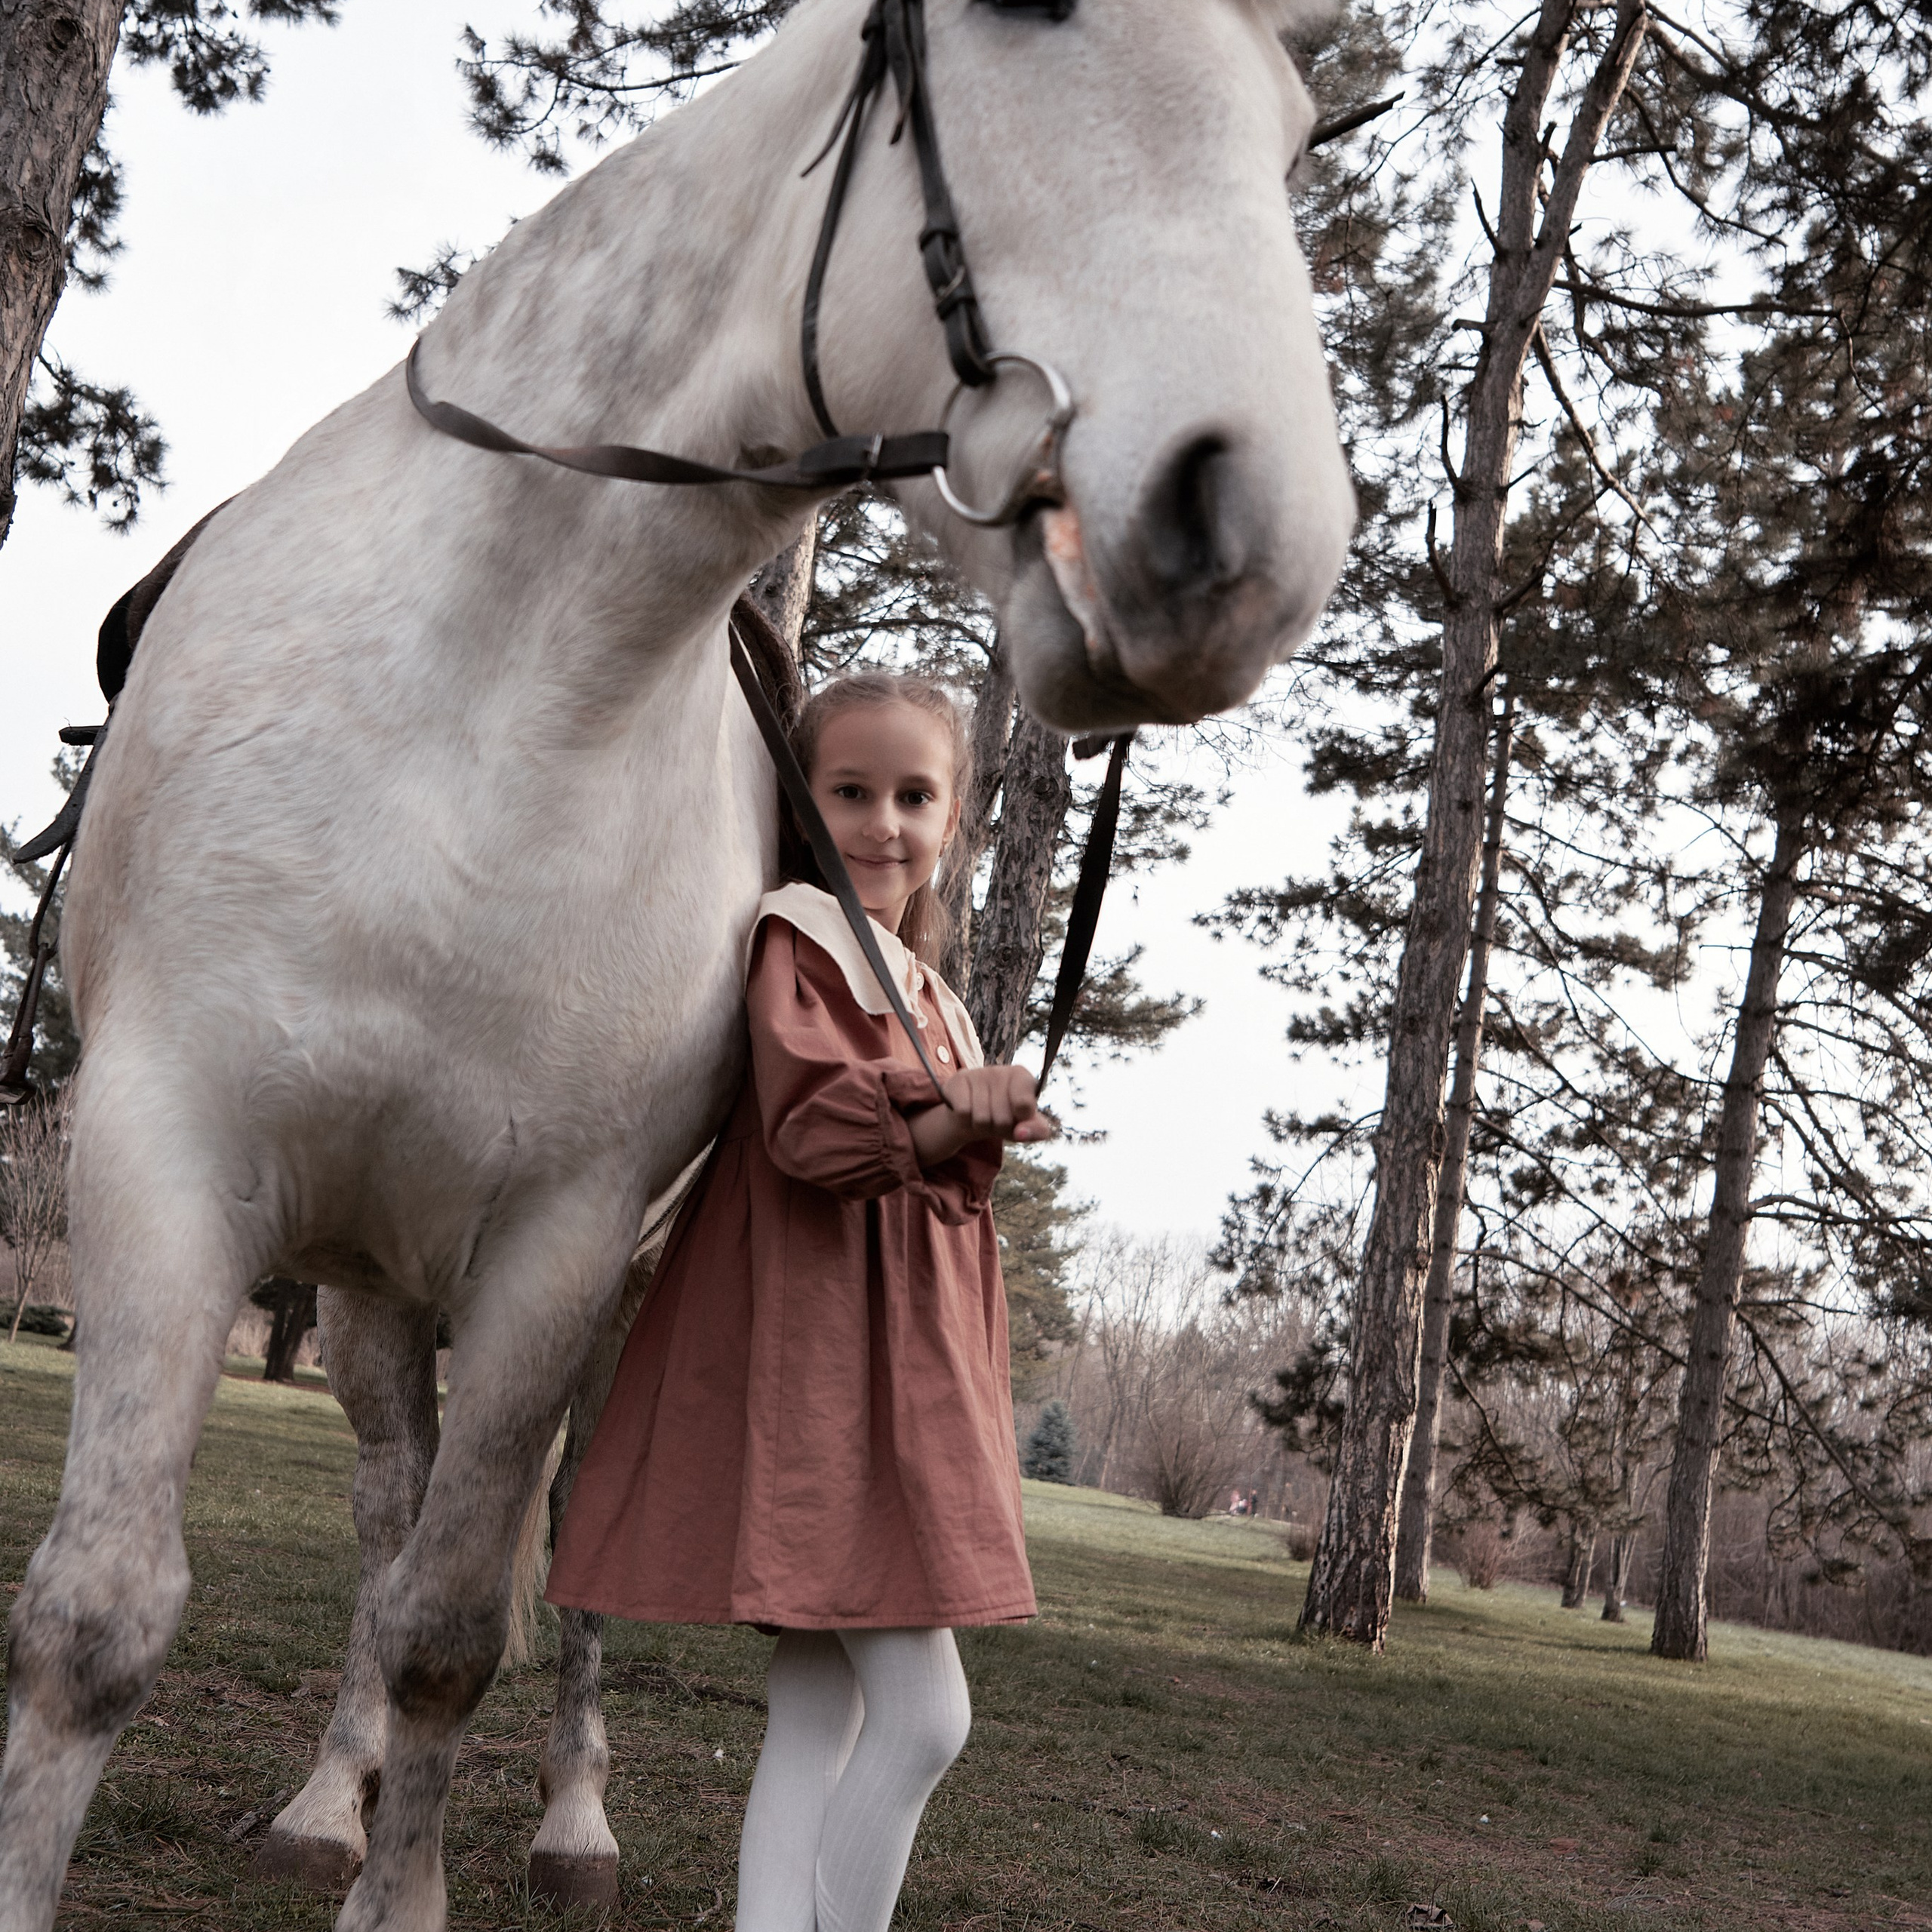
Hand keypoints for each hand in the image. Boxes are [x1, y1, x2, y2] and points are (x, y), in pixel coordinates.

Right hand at [909, 1064, 1057, 1166]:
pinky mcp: (958, 1079)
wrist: (975, 1113)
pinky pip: (963, 1113)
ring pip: (981, 1118)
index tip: (1019, 1116)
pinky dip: (965, 1120)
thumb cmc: (1007, 1116)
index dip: (1021, 1120)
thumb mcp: (1028, 1126)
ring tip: (984, 1117)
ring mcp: (978, 1073)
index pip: (1024, 1105)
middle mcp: (1000, 1070)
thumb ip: (1036, 1130)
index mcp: (1022, 1076)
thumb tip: (1021, 1133)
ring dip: (983, 1126)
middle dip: (1000, 1128)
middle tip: (998, 1119)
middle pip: (1002, 1119)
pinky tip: (969, 1111)